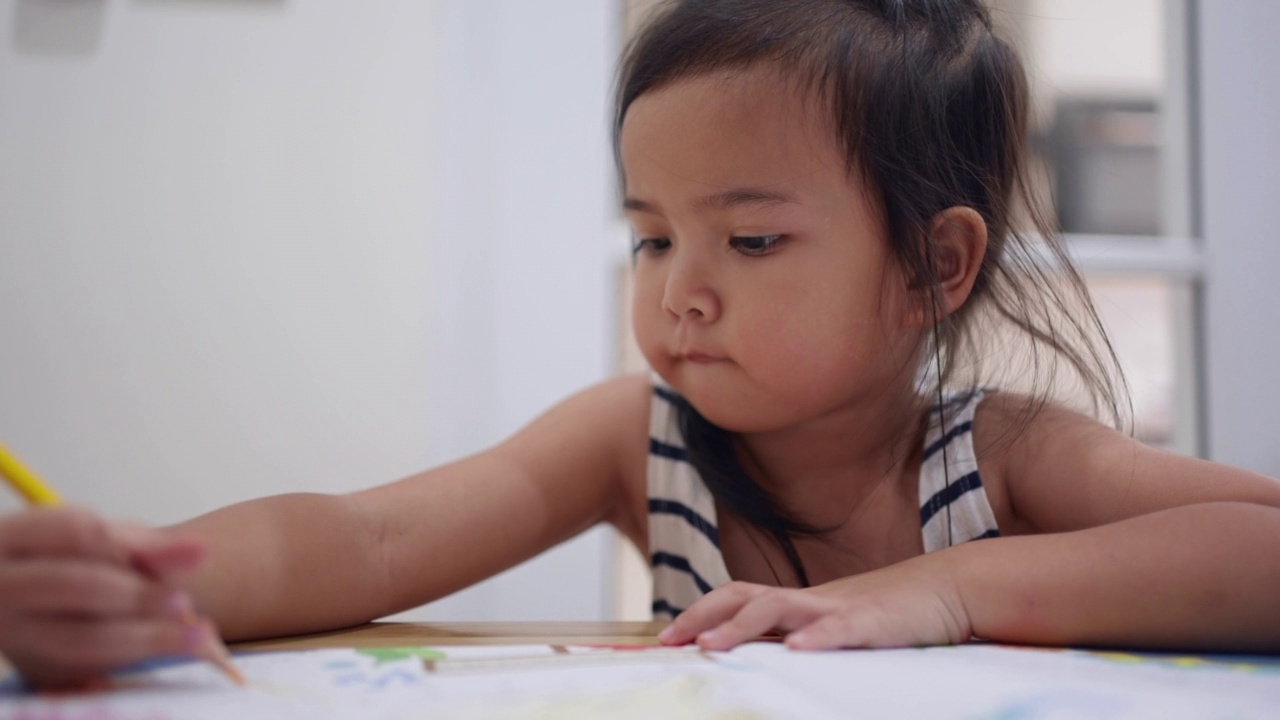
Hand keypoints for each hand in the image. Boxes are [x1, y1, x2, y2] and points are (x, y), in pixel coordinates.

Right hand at [0, 507, 213, 686]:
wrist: (31, 602)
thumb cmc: (73, 562)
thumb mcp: (101, 539)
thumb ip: (145, 544)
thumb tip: (200, 552)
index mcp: (11, 541)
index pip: (77, 532)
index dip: (135, 544)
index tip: (193, 554)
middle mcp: (4, 589)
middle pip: (77, 586)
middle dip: (140, 594)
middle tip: (185, 601)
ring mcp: (14, 636)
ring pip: (82, 640)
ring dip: (149, 637)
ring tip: (198, 635)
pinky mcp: (36, 670)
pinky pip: (89, 670)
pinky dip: (135, 659)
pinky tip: (171, 649)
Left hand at [657, 553, 972, 650]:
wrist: (947, 587)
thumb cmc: (890, 612)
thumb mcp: (836, 625)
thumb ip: (800, 636)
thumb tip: (762, 656)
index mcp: (799, 602)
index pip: (738, 599)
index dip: (700, 613)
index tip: (668, 636)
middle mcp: (809, 600)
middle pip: (744, 596)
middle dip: (703, 616)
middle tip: (671, 640)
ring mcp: (838, 607)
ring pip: (778, 607)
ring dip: (740, 626)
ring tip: (712, 646)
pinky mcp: (871, 621)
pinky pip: (839, 628)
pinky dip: (816, 638)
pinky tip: (796, 651)